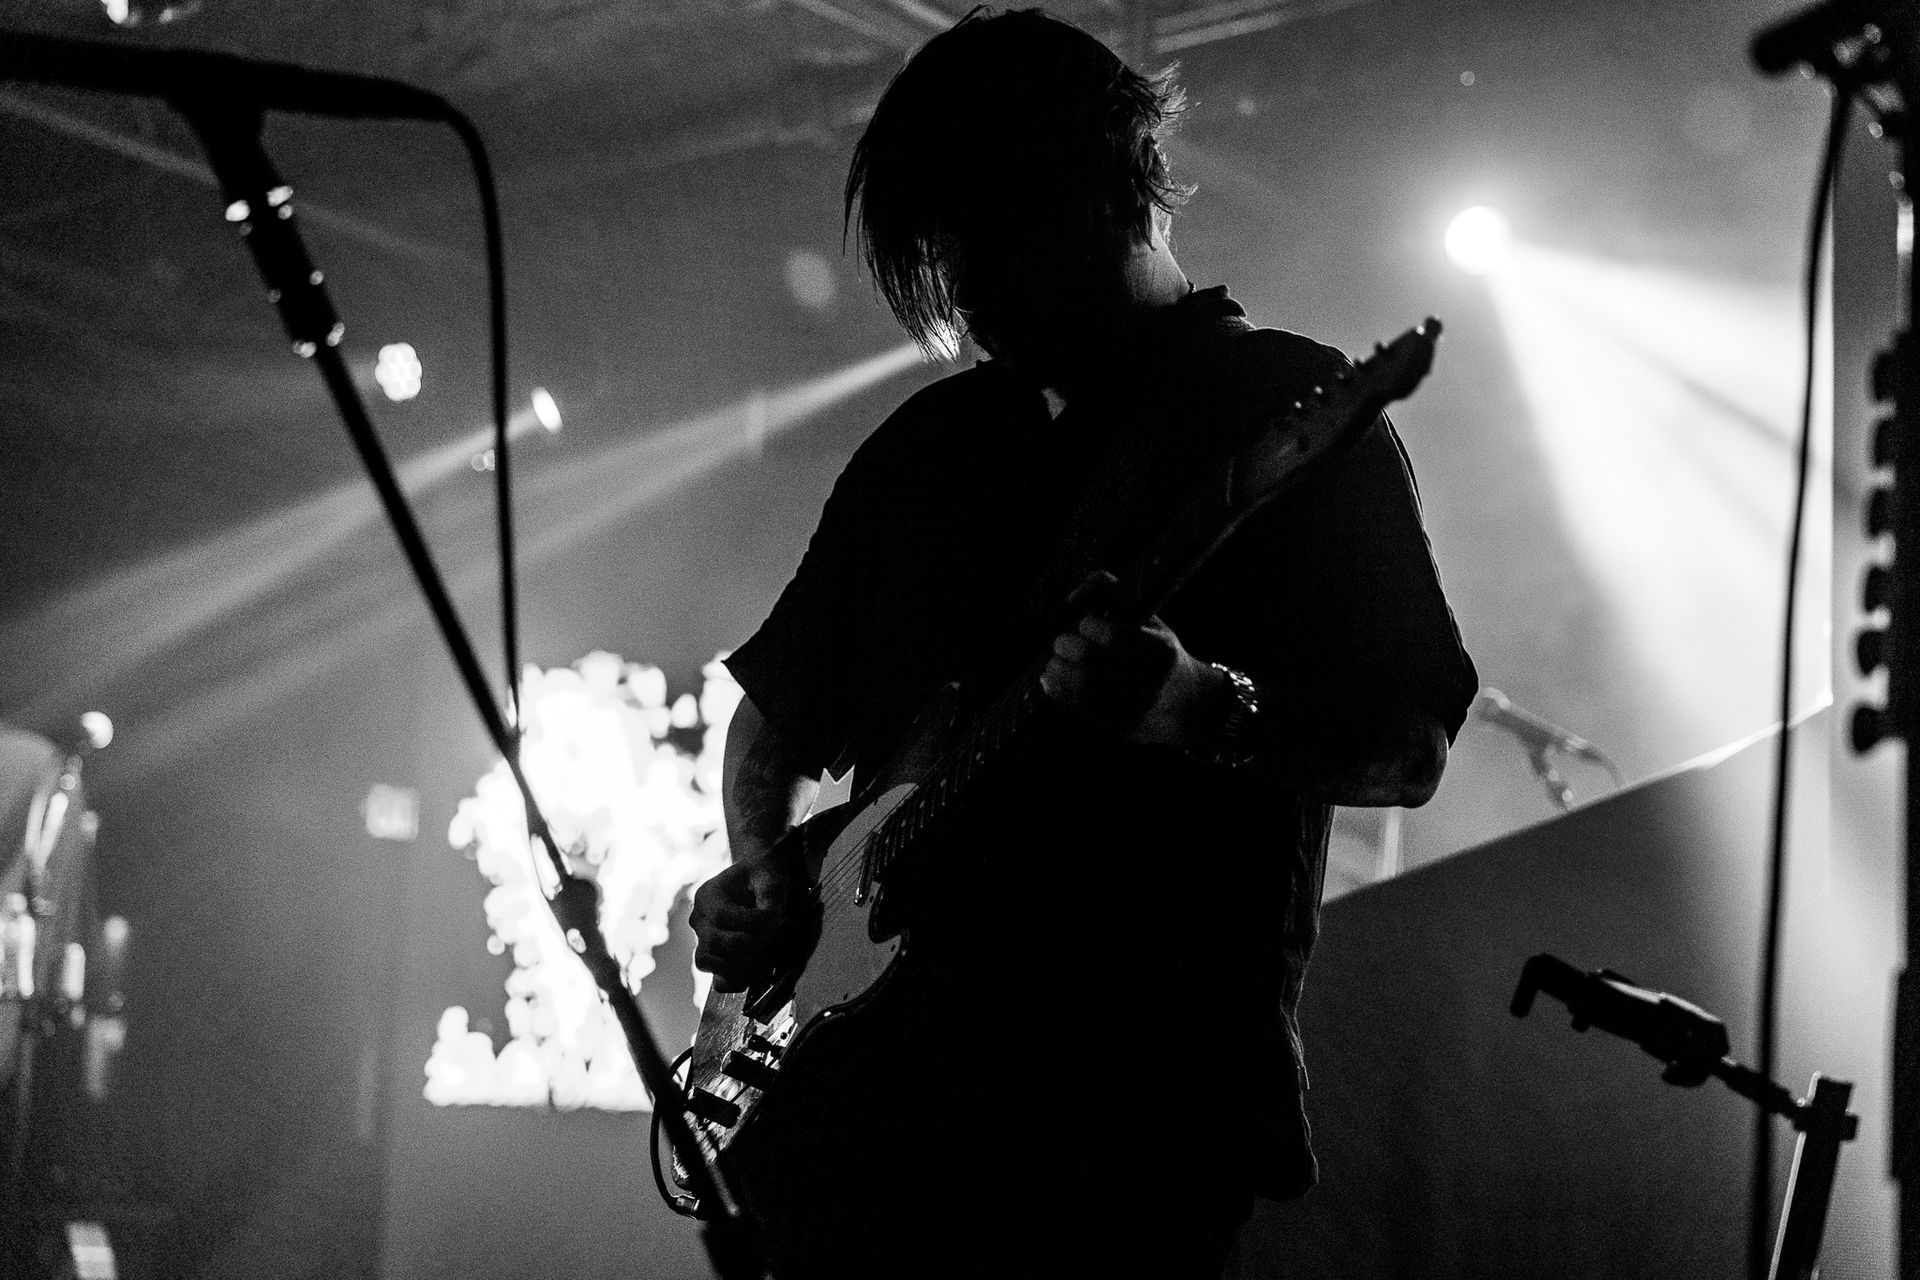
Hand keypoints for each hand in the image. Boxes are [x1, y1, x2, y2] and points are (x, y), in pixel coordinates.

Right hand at [690, 851, 799, 992]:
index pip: (722, 916)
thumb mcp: (771, 880)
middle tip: (773, 936)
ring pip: (706, 961)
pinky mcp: (713, 956)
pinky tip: (754, 969)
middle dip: (748, 943)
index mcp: (708, 895)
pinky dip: (732, 977)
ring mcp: (702, 939)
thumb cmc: (765, 880)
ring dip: (737, 963)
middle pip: (714, 941)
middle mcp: (699, 918)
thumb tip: (769, 920)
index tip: (775, 919)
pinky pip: (714, 976)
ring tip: (762, 954)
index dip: (750, 922)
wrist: (761, 885)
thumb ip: (770, 897)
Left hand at [1038, 570, 1222, 748]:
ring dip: (1057, 671)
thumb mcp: (1148, 619)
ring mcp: (1135, 705)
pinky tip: (1051, 679)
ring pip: (1082, 687)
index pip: (1114, 636)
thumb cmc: (1158, 651)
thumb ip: (1113, 593)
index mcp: (1160, 650)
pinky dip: (1058, 690)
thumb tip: (1072, 599)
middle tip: (1060, 643)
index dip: (1089, 626)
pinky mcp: (1121, 724)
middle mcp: (1150, 680)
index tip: (1084, 623)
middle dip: (1066, 647)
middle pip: (1092, 663)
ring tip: (1052, 662)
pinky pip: (1080, 707)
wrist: (1186, 703)